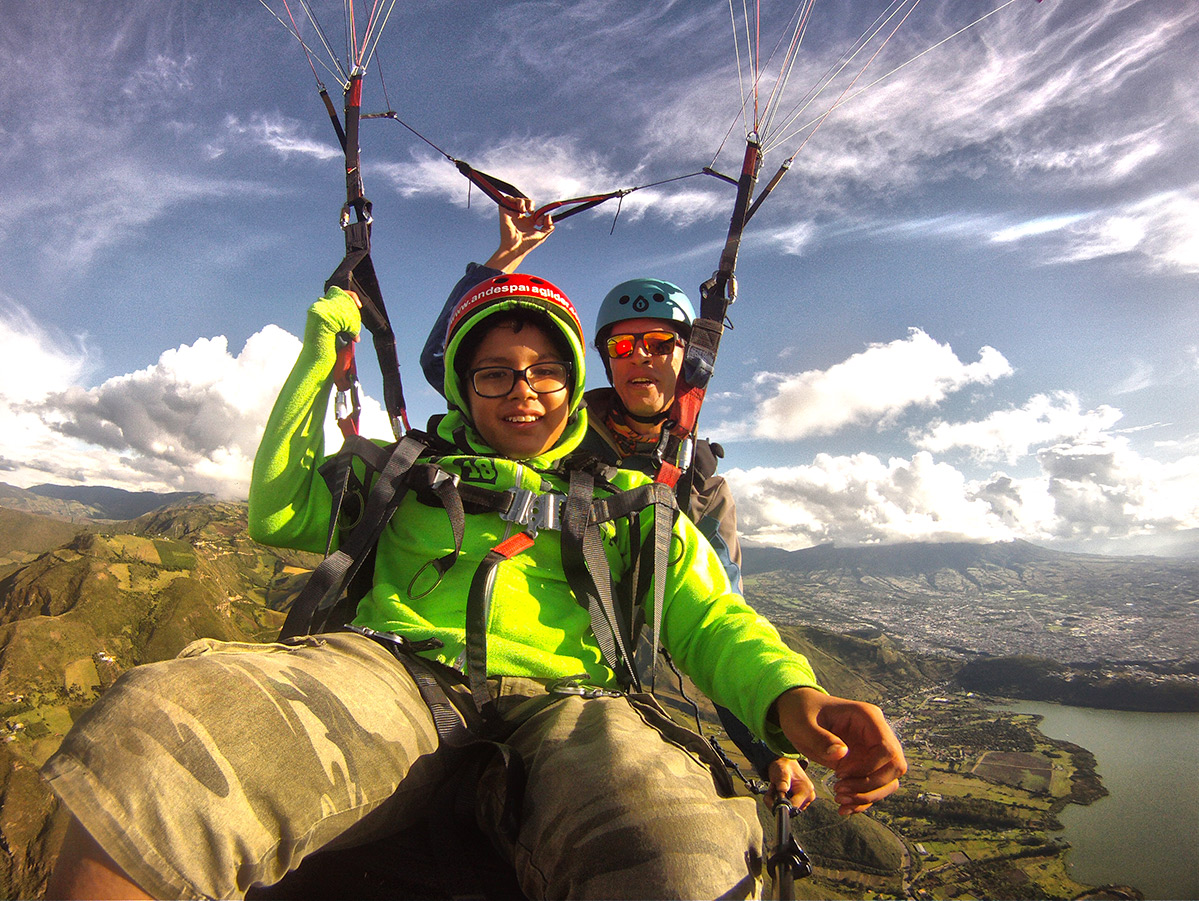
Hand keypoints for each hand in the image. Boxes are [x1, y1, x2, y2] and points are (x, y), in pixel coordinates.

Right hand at [484, 197, 554, 272]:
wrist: (516, 247)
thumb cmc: (527, 244)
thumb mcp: (542, 235)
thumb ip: (549, 227)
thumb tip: (548, 215)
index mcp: (528, 222)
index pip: (535, 211)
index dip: (540, 213)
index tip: (539, 223)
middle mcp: (519, 217)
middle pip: (526, 202)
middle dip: (531, 204)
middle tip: (531, 213)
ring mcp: (512, 214)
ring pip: (518, 199)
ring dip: (524, 202)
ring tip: (525, 211)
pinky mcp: (504, 212)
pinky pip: (507, 199)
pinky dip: (515, 200)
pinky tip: (519, 210)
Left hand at [765, 757, 814, 809]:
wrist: (785, 762)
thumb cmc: (784, 765)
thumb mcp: (781, 771)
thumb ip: (782, 781)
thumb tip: (782, 791)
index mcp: (806, 789)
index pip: (793, 806)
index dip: (780, 803)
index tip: (773, 795)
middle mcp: (809, 796)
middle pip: (791, 809)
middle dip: (777, 802)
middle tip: (772, 789)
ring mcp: (806, 799)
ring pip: (789, 809)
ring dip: (778, 801)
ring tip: (775, 789)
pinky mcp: (801, 801)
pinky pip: (789, 806)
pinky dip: (781, 801)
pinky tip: (779, 792)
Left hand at [773, 687, 906, 815]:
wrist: (798, 713)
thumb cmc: (801, 712)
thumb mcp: (803, 724)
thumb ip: (820, 739)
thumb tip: (843, 753)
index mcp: (867, 717)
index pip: (887, 748)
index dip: (868, 767)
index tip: (840, 773)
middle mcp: (876, 733)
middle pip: (895, 766)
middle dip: (870, 785)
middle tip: (839, 790)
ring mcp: (873, 749)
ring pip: (889, 780)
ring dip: (867, 796)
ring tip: (839, 799)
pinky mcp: (866, 763)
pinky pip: (876, 787)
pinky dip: (863, 801)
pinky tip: (844, 806)